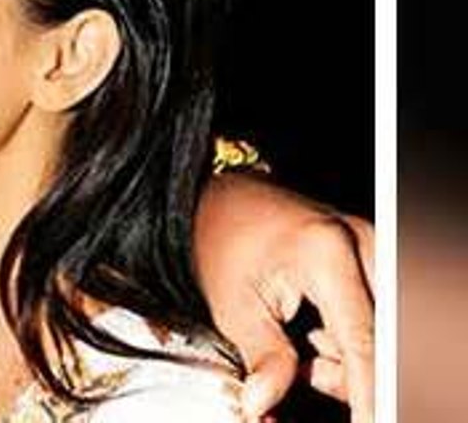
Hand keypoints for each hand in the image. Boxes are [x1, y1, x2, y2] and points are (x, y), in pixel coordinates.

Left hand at [194, 173, 373, 422]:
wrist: (224, 201)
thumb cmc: (221, 242)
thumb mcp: (232, 305)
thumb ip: (262, 357)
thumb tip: (264, 404)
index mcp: (327, 253)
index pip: (363, 341)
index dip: (367, 392)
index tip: (370, 421)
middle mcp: (363, 245)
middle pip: (379, 339)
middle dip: (347, 370)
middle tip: (305, 367)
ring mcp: (374, 249)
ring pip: (380, 332)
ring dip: (344, 355)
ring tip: (300, 340)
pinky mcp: (374, 257)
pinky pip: (375, 316)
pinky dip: (346, 339)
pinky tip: (314, 331)